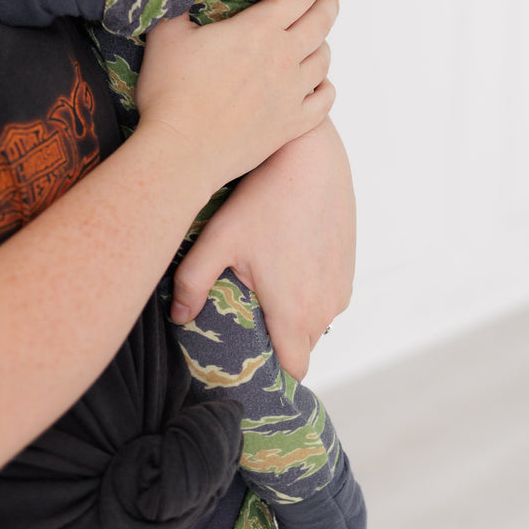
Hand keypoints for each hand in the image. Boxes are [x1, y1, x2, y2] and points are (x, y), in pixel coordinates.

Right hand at [136, 0, 339, 192]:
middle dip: (328, 2)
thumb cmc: (170, 94)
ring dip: (324, 43)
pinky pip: (324, 101)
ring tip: (316, 39)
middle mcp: (283, 58)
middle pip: (321, 22)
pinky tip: (318, 84)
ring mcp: (291, 94)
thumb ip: (179, 7)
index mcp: (258, 31)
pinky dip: (325, 87)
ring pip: (324, 60)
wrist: (182, 152)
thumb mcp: (166, 37)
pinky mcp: (290, 125)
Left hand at [171, 118, 355, 379]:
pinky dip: (310, 288)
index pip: (292, 371)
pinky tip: (285, 260)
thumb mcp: (219, 239)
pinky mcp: (349, 264)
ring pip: (317, 319)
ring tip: (265, 283)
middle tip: (246, 316)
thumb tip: (179, 317)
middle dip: (278, 340)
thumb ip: (193, 283)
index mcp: (295, 311)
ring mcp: (342, 284)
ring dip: (295, 312)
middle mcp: (326, 306)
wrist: (310, 157)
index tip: (247, 361)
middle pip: (302, 346)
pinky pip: (329, 293)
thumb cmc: (264, 198)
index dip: (270, 371)